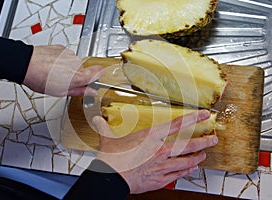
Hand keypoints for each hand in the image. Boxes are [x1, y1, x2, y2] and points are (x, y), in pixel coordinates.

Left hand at [23, 45, 102, 95]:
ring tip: (54, 74)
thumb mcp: (60, 91)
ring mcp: (69, 54)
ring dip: (67, 69)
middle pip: (83, 71)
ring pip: (74, 64)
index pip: (98, 73)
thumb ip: (79, 91)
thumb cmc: (40, 78)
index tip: (93, 82)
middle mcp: (76, 63)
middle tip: (64, 82)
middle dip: (76, 76)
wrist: (26, 64)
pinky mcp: (62, 48)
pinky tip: (51, 67)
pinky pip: (66, 57)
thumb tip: (91, 92)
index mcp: (78, 76)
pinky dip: (61, 61)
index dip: (96, 78)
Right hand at [92, 110, 217, 193]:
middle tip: (213, 139)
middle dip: (204, 141)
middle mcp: (160, 150)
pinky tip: (191, 169)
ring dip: (197, 157)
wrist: (111, 177)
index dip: (193, 118)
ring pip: (186, 161)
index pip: (177, 124)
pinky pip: (178, 174)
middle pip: (188, 145)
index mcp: (150, 136)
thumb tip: (98, 120)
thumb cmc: (113, 158)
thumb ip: (105, 127)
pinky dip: (186, 171)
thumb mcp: (108, 139)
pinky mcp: (160, 179)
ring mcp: (162, 165)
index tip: (204, 115)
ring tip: (204, 155)